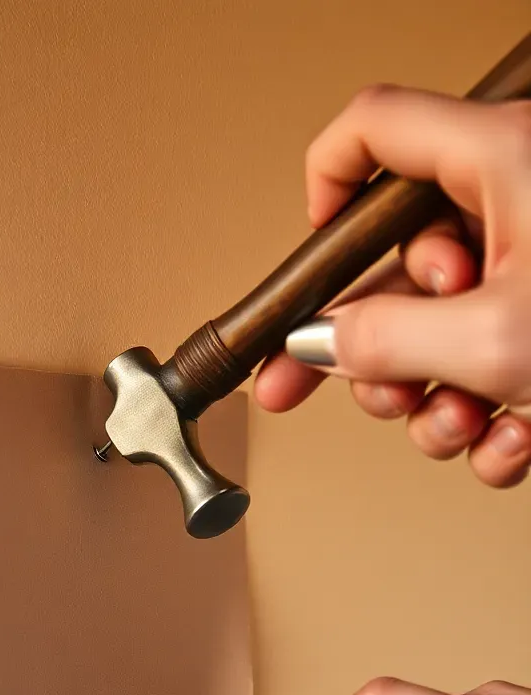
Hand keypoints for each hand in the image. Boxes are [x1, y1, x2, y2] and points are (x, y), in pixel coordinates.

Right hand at [254, 88, 530, 487]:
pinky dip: (490, 424)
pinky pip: (485, 373)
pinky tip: (513, 438)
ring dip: (435, 406)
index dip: (322, 188)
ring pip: (435, 337)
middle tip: (385, 389)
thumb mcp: (494, 340)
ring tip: (466, 422)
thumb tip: (319, 346)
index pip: (374, 133)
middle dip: (380, 356)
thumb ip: (386, 342)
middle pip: (394, 272)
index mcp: (503, 161)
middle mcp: (517, 206)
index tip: (308, 269)